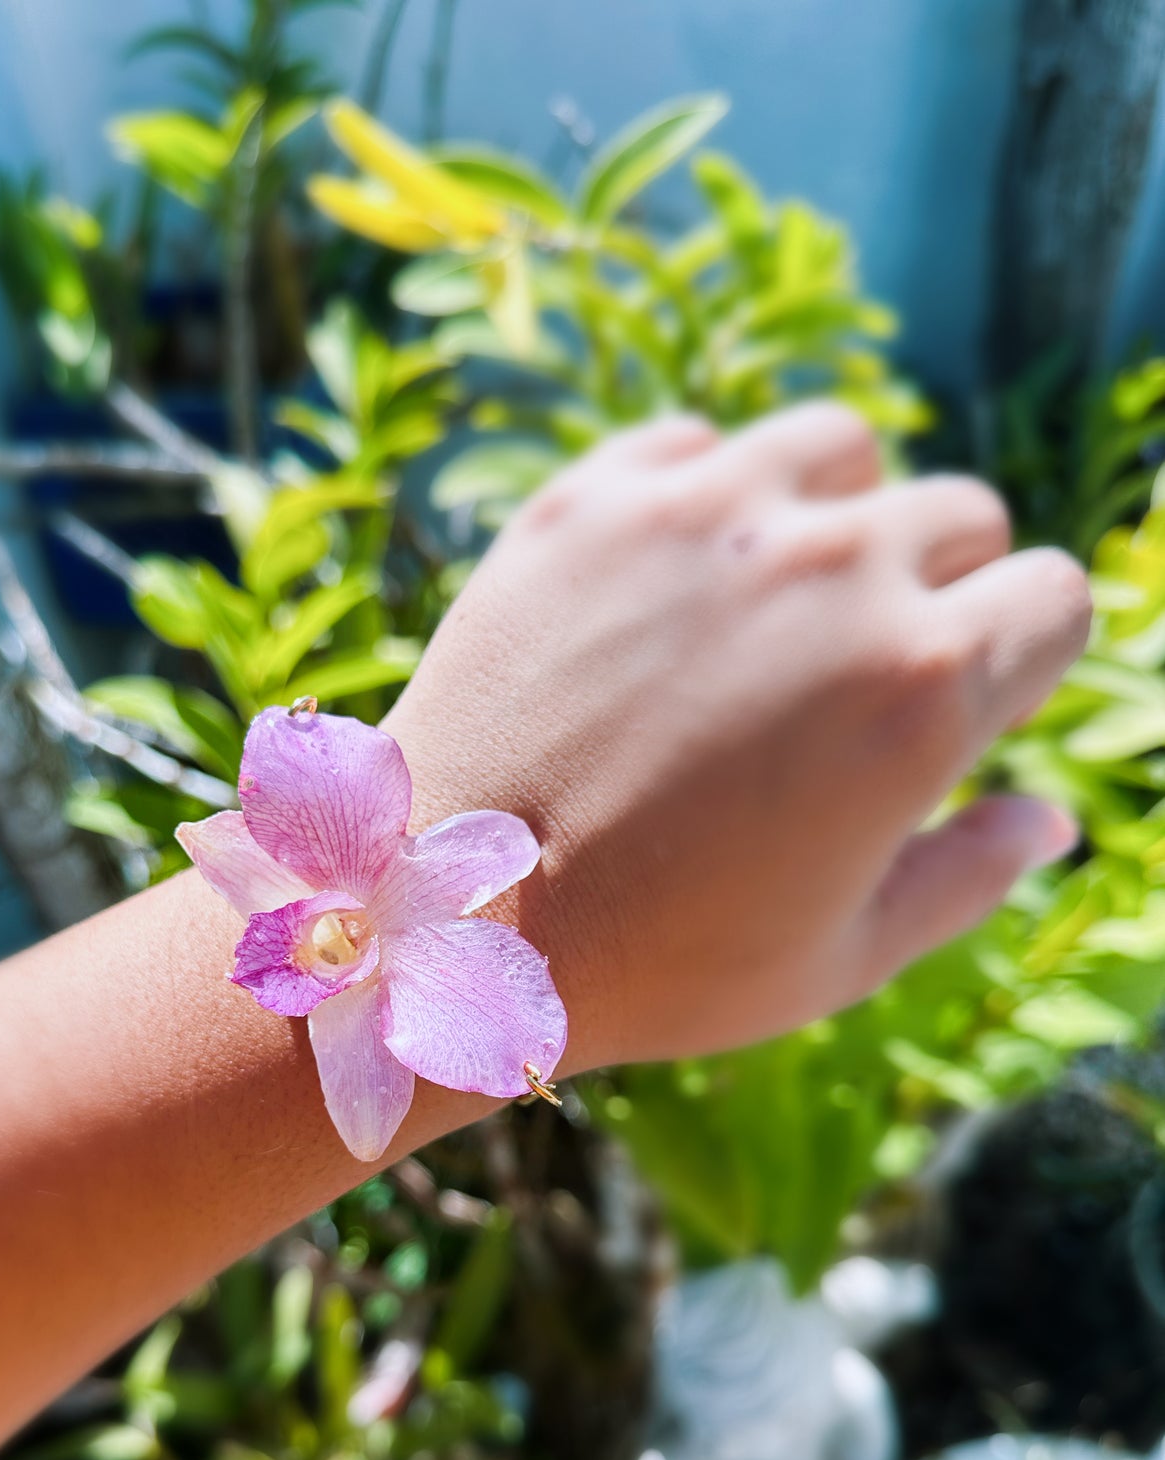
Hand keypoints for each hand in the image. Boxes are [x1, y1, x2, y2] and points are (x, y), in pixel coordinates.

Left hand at [385, 402, 1090, 1070]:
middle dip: (937, 588)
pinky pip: (695, 446)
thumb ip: (968, 876)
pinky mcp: (595, 498)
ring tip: (773, 602)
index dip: (1020, 657)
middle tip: (846, 676)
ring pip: (839, 449)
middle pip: (959, 516)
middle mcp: (832, 573)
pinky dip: (700, 500)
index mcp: (923, 687)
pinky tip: (664, 586)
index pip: (1054, 598)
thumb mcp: (842, 958)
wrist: (454, 919)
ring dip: (833, 511)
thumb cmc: (659, 964)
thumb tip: (1051, 822)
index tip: (962, 699)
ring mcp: (707, 520)